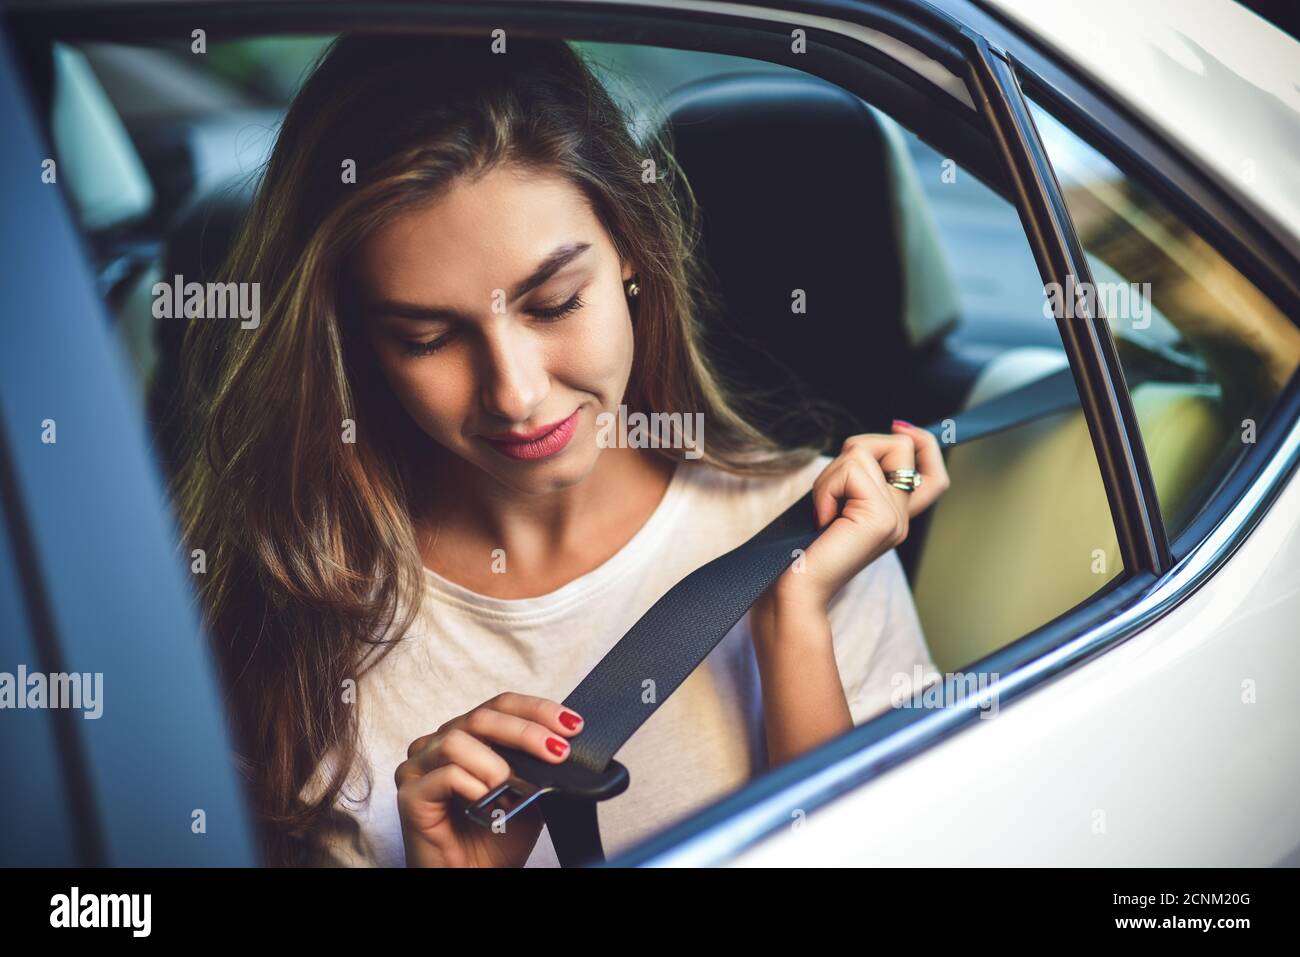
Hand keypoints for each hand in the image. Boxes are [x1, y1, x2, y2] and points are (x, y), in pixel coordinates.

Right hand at [395, 693, 584, 866]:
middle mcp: (439, 744)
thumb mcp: (528, 793)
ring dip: (496, 764)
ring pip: (457, 740)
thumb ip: (536, 764)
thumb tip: (560, 743)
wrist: (476, 880)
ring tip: (516, 788)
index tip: (572, 724)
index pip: (500, 706)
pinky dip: (475, 786)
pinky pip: (445, 774)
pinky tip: (489, 805)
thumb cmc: (495, 839)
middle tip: (558, 753)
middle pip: (481, 716)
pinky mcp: (410, 794)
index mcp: (467, 737)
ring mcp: (419, 767)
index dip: (537, 710)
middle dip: (526, 732)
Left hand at [764, 421, 949, 612]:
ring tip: (823, 509)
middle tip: (831, 490)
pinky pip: (853, 468)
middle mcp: (902, 518)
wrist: (798, 589)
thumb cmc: (804, 549)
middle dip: (856, 450)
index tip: (898, 426)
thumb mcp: (837, 505)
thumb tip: (859, 449)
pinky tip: (823, 517)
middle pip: (899, 445)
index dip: (924, 443)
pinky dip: (827, 486)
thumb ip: (857, 481)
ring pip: (866, 450)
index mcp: (894, 517)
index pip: (934, 475)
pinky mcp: (882, 517)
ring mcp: (896, 518)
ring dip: (832, 473)